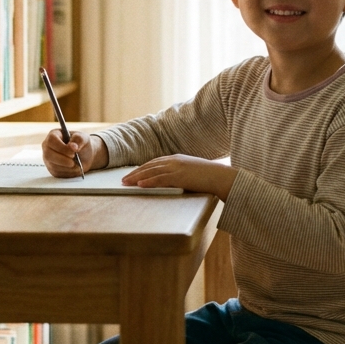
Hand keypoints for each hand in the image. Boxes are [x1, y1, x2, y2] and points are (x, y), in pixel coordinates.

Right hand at [42, 130, 107, 177]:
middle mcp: (48, 146)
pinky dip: (68, 172)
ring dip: (67, 166)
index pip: (51, 140)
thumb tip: (73, 146)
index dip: (62, 147)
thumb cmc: (81, 144)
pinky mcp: (52, 169)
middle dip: (63, 159)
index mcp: (54, 135)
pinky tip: (75, 168)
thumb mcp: (84, 138)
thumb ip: (79, 139)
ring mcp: (48, 159)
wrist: (84, 156)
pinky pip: (57, 173)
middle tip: (74, 160)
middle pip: (48, 154)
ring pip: (53, 165)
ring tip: (77, 164)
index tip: (73, 151)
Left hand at [122, 154, 236, 198]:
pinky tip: (139, 185)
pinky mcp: (179, 176)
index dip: (142, 168)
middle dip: (135, 172)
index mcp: (177, 158)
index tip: (133, 174)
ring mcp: (176, 168)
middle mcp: (174, 161)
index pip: (155, 162)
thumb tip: (172, 181)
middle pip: (149, 165)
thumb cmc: (208, 177)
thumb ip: (181, 173)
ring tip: (126, 183)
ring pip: (151, 171)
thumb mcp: (192, 172)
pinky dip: (148, 181)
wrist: (220, 176)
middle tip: (124, 179)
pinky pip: (160, 179)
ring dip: (137, 177)